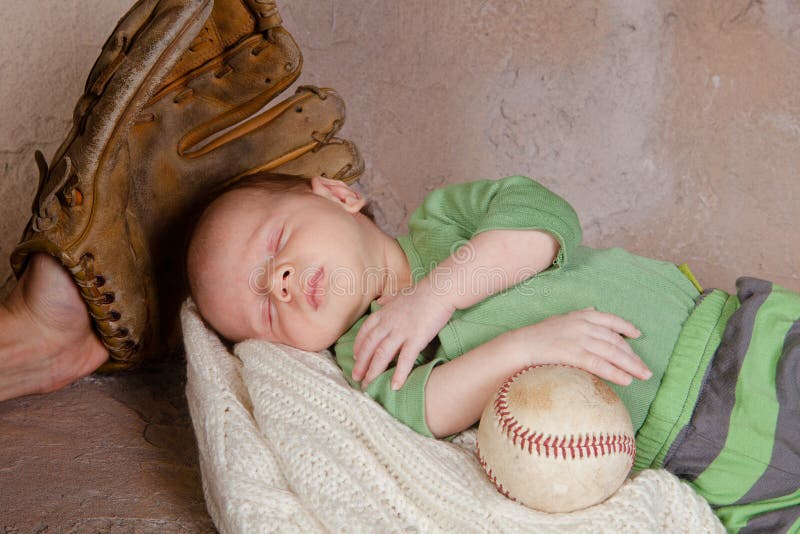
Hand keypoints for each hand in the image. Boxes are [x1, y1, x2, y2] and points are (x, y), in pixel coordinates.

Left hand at [352, 284, 454, 389]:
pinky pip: (405, 359)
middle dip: (361, 364)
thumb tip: (380, 301)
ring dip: (373, 371)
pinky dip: (399, 374)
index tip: (354, 357)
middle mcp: (388, 323)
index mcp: (383, 313)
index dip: (358, 346)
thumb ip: (388, 299)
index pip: (365, 332)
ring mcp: (401, 331)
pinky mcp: (416, 338)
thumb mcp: (400, 293)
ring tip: (368, 384)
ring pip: (382, 354)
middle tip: (356, 377)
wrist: (439, 290)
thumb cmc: (422, 292)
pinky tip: (395, 386)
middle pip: (369, 346)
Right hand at [509, 307, 649, 385]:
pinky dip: (615, 373)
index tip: (637, 335)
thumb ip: (578, 315)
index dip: (626, 327)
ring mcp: (579, 339)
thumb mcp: (560, 319)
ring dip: (630, 366)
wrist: (521, 345)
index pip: (610, 320)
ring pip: (612, 353)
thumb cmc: (539, 334)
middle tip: (645, 369)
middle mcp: (583, 325)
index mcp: (581, 315)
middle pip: (615, 341)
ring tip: (643, 376)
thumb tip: (593, 309)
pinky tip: (626, 380)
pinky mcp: (573, 354)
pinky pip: (599, 364)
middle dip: (633, 356)